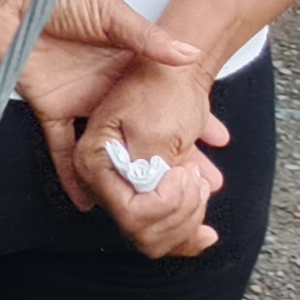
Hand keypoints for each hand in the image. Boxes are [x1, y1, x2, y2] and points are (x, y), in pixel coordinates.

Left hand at [0, 0, 198, 202]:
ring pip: (109, 146)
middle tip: (200, 181)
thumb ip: (148, 37)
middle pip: (142, 129)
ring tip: (151, 200)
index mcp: (126, 63)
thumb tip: (188, 53)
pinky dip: (73, 175)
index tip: (218, 140)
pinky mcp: (50, 110)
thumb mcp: (111, 13)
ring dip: (126, 172)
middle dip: (171, 156)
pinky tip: (91, 198)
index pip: (165, 97)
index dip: (190, 117)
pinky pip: (63, 148)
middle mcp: (106, 87)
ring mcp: (80, 101)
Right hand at [73, 59, 234, 257]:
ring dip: (189, 215)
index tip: (183, 173)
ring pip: (155, 232)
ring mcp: (125, 179)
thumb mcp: (154, 129)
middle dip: (180, 212)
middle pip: (139, 228)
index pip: (128, 212)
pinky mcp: (146, 182)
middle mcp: (103, 174)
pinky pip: (163, 223)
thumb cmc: (160, 85)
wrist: (178, 66)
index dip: (164, 203)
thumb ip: (148, 174)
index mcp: (93, 160)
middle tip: (196, 179)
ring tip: (204, 182)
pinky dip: (189, 231)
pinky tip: (206, 232)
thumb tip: (153, 208)